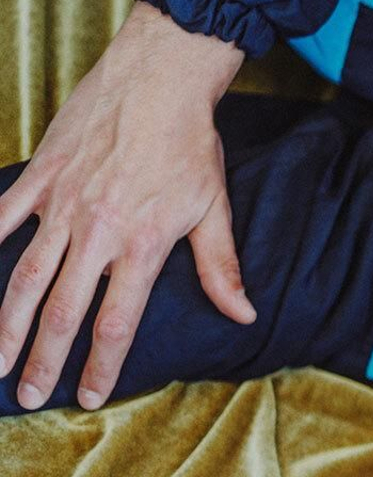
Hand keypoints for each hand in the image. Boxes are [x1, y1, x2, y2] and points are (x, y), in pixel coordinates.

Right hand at [0, 1, 251, 410]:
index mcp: (143, 246)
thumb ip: (221, 268)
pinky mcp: (41, 177)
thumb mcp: (214, 210)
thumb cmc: (191, 145)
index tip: (88, 397)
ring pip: (24, 277)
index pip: (117, 323)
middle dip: (44, 360)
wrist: (160, 79)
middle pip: (63, 312)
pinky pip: (0, 216)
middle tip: (29, 396)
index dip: (101, 365)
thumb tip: (244, 313)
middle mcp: (97, 232)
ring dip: (6, 324)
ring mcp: (62, 205)